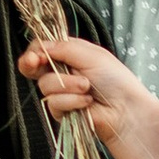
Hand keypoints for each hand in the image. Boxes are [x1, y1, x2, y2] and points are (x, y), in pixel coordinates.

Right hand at [20, 32, 158, 158]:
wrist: (126, 110)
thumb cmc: (115, 80)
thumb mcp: (91, 55)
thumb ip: (63, 48)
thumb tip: (40, 46)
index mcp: (70, 54)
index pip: (43, 48)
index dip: (36, 50)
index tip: (37, 55)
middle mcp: (63, 72)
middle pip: (32, 66)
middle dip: (32, 63)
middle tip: (35, 62)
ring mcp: (61, 92)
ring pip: (45, 85)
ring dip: (66, 84)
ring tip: (87, 88)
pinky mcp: (62, 111)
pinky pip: (54, 103)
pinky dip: (71, 101)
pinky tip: (86, 102)